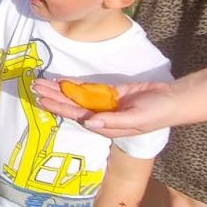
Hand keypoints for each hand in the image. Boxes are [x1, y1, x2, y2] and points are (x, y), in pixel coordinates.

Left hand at [31, 78, 180, 138]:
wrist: (172, 100)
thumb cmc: (156, 114)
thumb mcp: (136, 119)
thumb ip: (113, 121)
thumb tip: (89, 122)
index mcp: (105, 125)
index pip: (76, 115)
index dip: (59, 108)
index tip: (42, 100)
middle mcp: (101, 116)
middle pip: (72, 106)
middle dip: (53, 97)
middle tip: (34, 87)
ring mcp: (104, 103)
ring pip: (77, 97)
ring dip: (60, 90)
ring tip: (42, 83)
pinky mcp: (110, 93)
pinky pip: (88, 89)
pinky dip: (75, 85)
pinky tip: (62, 81)